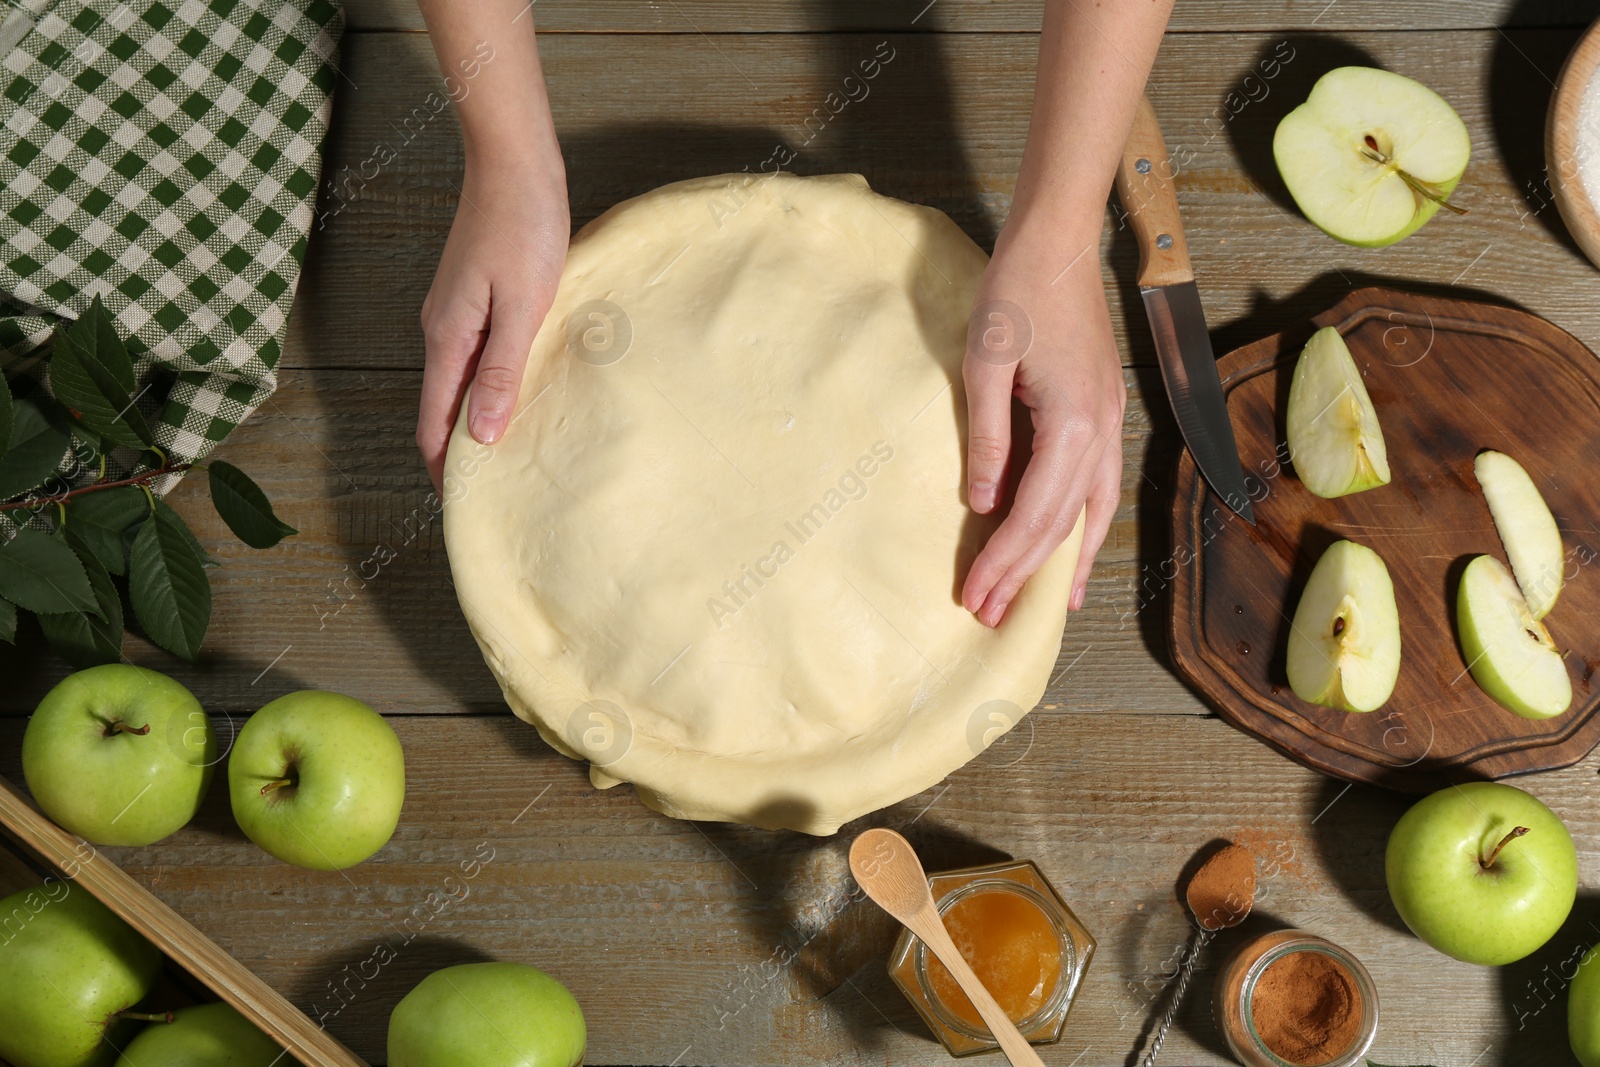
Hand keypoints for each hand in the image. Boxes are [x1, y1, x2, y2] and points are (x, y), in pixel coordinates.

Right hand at [417, 158, 568, 490]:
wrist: (515, 164)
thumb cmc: (523, 227)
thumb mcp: (523, 305)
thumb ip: (502, 371)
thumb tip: (483, 435)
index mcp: (447, 338)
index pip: (434, 422)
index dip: (444, 469)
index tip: (464, 507)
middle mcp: (442, 331)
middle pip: (441, 409)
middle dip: (459, 453)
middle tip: (491, 495)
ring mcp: (456, 314)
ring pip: (457, 384)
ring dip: (475, 421)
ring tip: (506, 458)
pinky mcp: (474, 300)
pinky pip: (474, 359)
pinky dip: (488, 388)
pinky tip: (514, 397)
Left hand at [961, 234, 1124, 626]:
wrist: (1057, 242)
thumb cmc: (1016, 291)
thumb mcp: (984, 364)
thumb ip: (987, 438)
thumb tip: (982, 503)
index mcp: (1073, 424)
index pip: (1034, 514)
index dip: (1004, 562)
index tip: (974, 596)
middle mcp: (1101, 432)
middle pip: (1063, 523)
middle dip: (1027, 575)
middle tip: (991, 615)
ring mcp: (1109, 422)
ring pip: (1092, 511)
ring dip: (1065, 560)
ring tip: (1048, 605)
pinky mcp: (1103, 411)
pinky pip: (1100, 485)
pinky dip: (1088, 524)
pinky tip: (1076, 546)